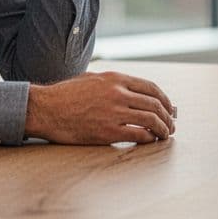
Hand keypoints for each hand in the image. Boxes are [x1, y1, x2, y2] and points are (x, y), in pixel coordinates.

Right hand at [25, 71, 176, 144]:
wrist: (45, 109)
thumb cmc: (65, 94)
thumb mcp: (92, 78)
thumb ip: (113, 82)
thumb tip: (133, 90)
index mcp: (115, 78)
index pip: (151, 88)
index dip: (165, 99)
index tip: (170, 108)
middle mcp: (118, 93)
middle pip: (155, 104)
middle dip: (168, 116)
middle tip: (172, 124)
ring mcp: (114, 113)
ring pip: (150, 120)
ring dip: (163, 129)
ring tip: (166, 134)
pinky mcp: (107, 132)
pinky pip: (138, 135)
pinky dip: (149, 138)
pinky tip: (150, 140)